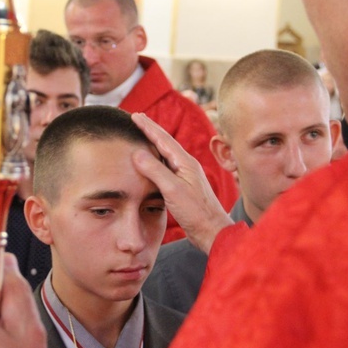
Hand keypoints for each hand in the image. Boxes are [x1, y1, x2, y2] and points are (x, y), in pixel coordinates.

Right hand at [131, 113, 232, 253]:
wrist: (212, 231)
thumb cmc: (196, 212)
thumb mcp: (173, 190)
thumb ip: (155, 170)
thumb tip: (138, 153)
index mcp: (185, 162)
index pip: (163, 139)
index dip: (148, 126)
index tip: (135, 115)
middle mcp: (187, 166)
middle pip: (165, 143)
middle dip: (150, 130)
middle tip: (137, 119)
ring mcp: (186, 176)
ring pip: (166, 154)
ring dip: (153, 144)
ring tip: (142, 136)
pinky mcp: (184, 187)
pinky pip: (167, 167)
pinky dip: (156, 160)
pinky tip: (152, 164)